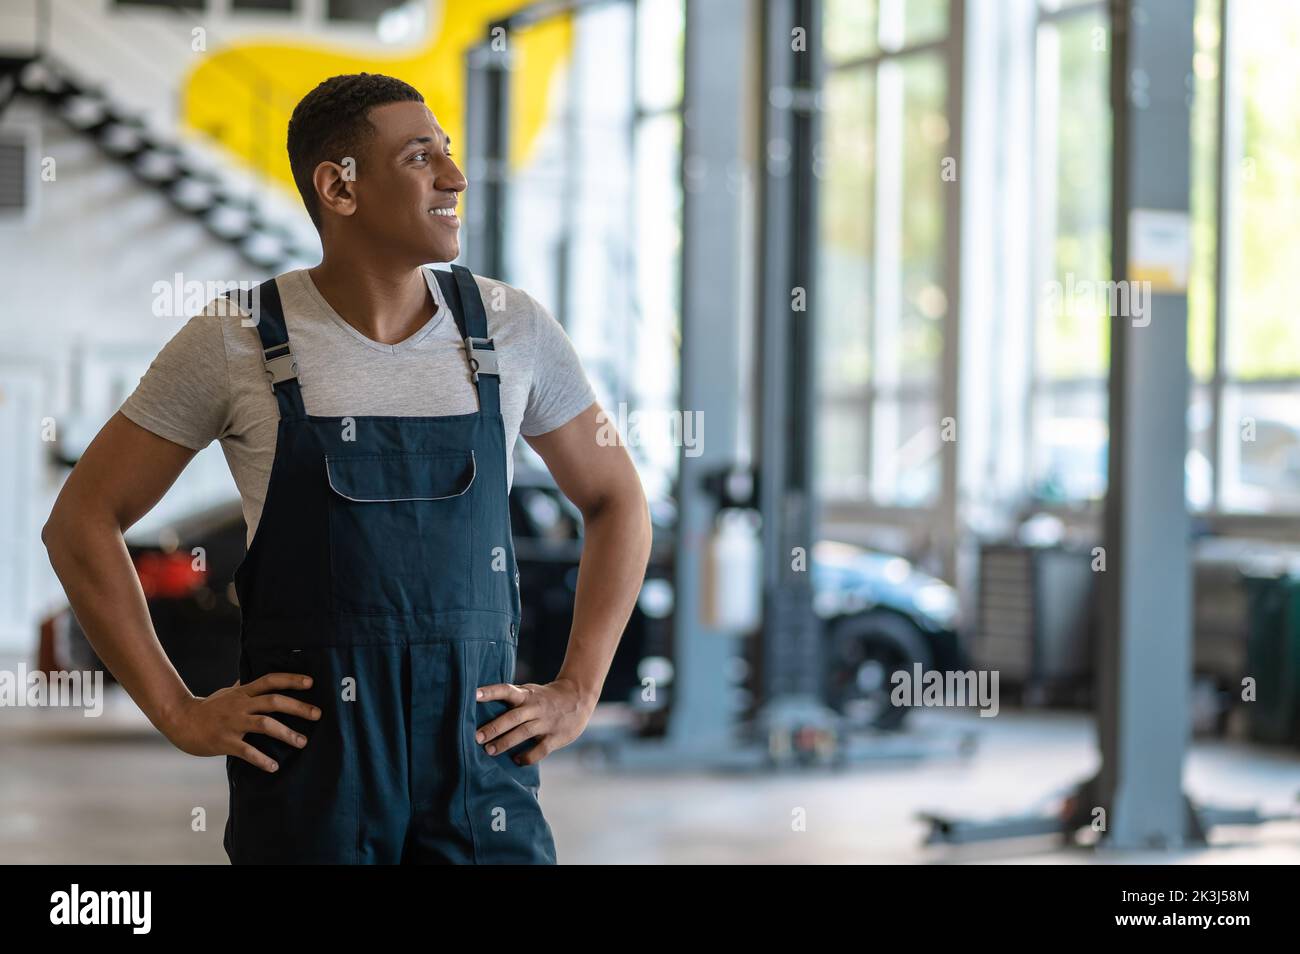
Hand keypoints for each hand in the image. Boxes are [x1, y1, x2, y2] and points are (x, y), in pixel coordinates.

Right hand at [162, 673, 320, 772]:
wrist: (180, 720)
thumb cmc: (207, 707)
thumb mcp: (226, 693)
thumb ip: (242, 687)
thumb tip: (252, 676)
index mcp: (242, 692)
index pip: (270, 680)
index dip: (291, 679)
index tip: (311, 682)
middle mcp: (240, 705)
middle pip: (273, 701)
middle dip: (298, 707)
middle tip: (318, 714)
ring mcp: (232, 723)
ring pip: (264, 725)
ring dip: (286, 733)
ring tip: (302, 742)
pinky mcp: (224, 741)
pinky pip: (247, 751)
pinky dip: (262, 759)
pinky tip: (274, 766)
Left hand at [474, 677, 595, 765]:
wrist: (578, 697)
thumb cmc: (544, 697)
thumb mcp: (529, 692)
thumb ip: (511, 700)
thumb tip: (480, 710)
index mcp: (526, 695)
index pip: (506, 690)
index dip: (490, 692)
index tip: (474, 694)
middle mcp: (535, 707)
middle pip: (513, 717)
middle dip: (494, 727)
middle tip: (477, 737)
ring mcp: (546, 722)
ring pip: (524, 733)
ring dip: (506, 742)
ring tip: (489, 751)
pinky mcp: (556, 737)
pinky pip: (540, 750)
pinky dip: (527, 757)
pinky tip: (516, 761)